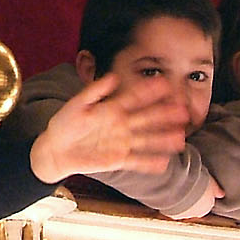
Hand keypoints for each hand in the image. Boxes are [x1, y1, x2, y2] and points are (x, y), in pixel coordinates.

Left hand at [28, 72, 189, 182]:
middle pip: (147, 118)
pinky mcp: (118, 159)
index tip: (166, 84)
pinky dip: (149, 162)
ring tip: (181, 137)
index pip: (135, 97)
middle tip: (184, 110)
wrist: (55, 149)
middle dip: (165, 114)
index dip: (150, 91)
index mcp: (112, 108)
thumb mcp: (77, 104)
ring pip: (146, 139)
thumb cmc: (64, 124)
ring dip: (163, 138)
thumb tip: (114, 77)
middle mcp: (121, 124)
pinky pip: (137, 161)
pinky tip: (164, 163)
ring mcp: (121, 142)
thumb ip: (95, 91)